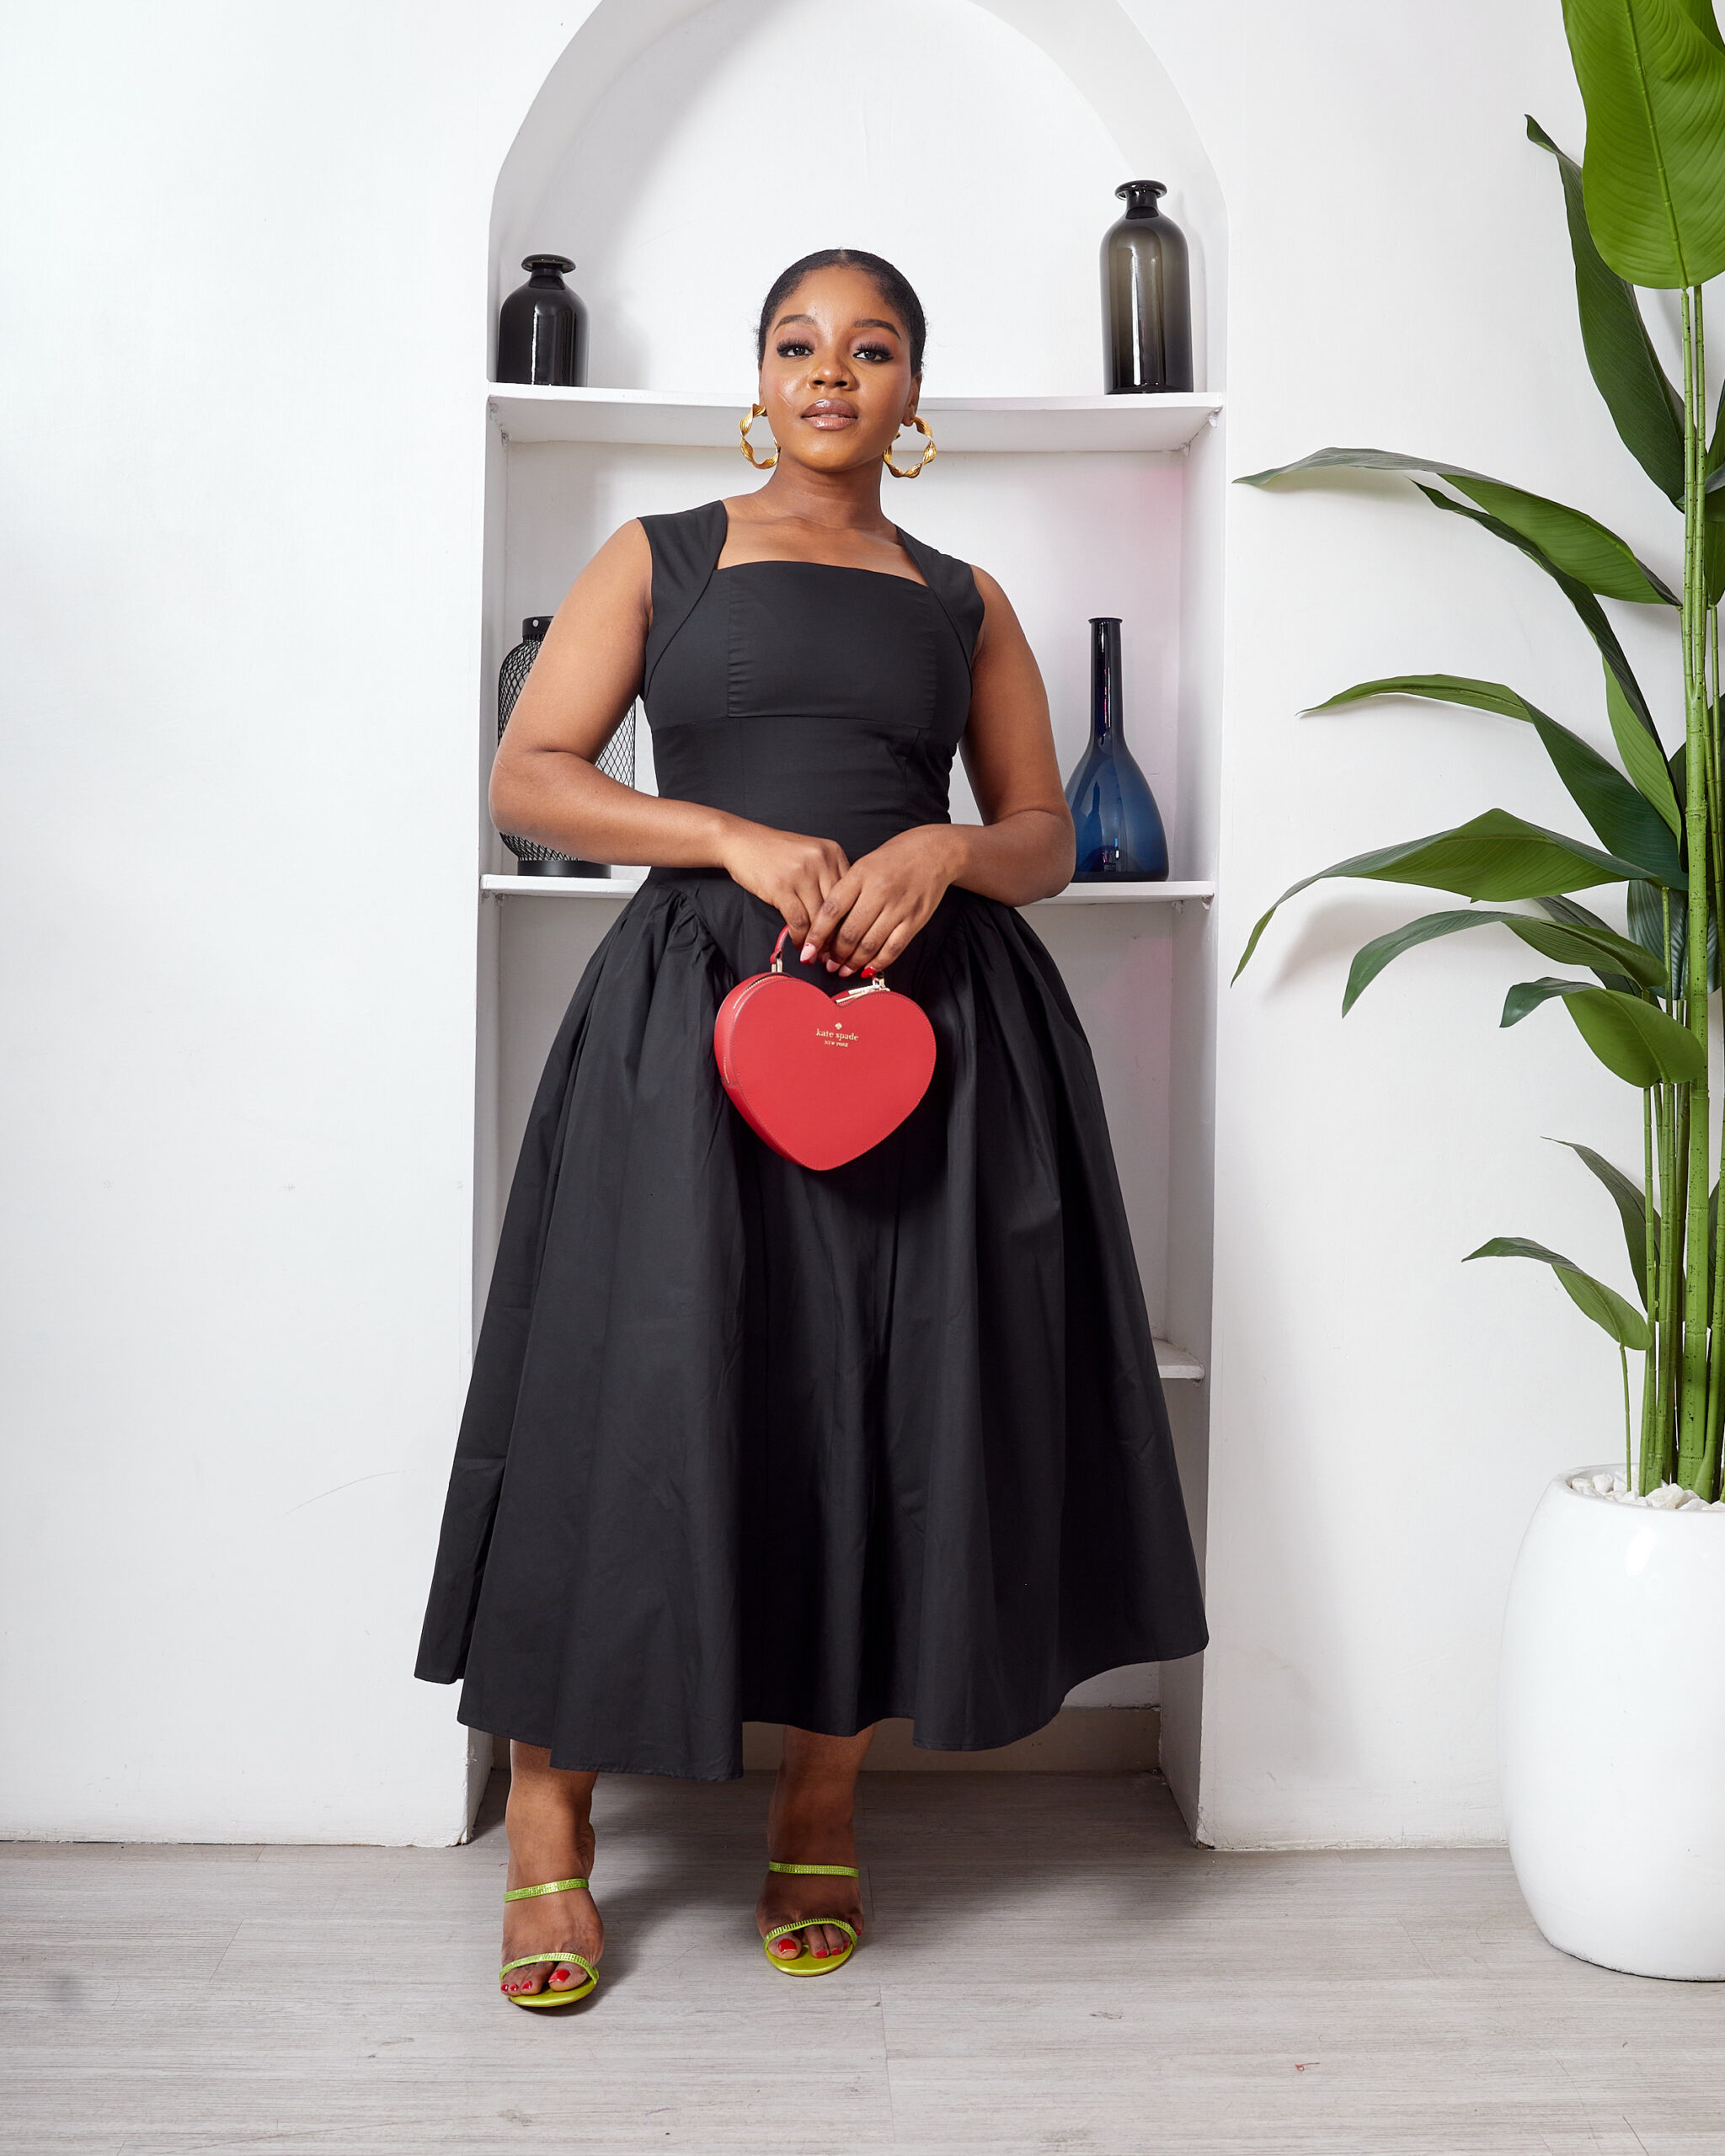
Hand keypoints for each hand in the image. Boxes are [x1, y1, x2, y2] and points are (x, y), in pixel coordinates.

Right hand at [718, 819, 850, 944]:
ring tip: (815, 953)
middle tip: (832, 953)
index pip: (851, 894)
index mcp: (833, 853)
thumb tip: (842, 918)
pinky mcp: (781, 886)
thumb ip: (829, 878)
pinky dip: (800, 937)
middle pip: (838, 908)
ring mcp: (801, 873)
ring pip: (819, 917)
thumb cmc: (777, 853)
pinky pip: (798, 921)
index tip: (846, 939)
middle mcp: (821, 860)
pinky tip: (798, 942)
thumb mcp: (811, 857)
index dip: (850, 921)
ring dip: (817, 941)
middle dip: (835, 936)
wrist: (743, 842)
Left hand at [802, 827, 963, 975]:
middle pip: (849, 932)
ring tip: (842, 970)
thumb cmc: (894, 858)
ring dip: (853, 962)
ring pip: (870, 944)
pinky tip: (867, 969)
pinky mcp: (915, 920)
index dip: (817, 935)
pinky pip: (893, 948)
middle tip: (826, 963)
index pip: (832, 910)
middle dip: (834, 954)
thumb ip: (845, 891)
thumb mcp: (864, 865)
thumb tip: (824, 924)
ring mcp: (898, 907)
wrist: (933, 852)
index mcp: (860, 875)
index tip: (808, 951)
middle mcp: (879, 891)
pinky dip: (878, 962)